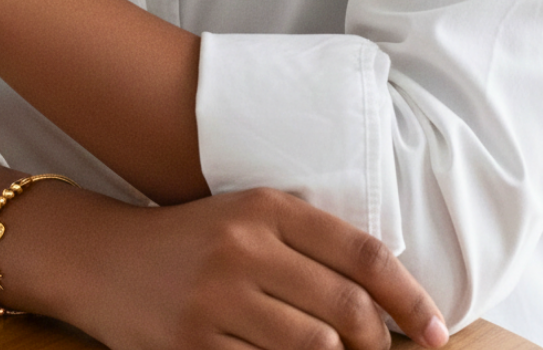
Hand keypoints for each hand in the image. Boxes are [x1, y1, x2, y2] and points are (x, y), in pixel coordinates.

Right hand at [65, 188, 447, 349]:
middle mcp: (243, 247)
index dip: (410, 296)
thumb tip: (385, 303)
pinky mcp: (196, 344)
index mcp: (263, 207)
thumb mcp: (245, 218)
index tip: (437, 330)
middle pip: (348, 309)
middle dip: (381, 342)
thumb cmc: (190, 239)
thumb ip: (308, 245)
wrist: (105, 258)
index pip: (362, 251)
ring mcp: (217, 299)